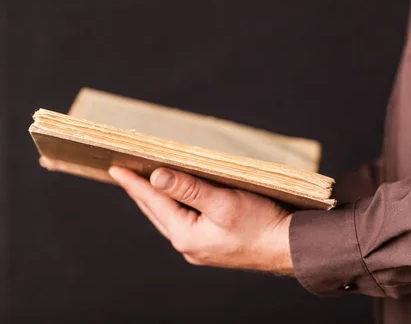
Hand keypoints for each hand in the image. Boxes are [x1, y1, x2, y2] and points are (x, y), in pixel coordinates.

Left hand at [108, 166, 293, 274]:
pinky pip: (185, 224)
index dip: (135, 183)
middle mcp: (189, 246)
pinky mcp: (213, 246)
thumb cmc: (261, 224)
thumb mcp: (223, 202)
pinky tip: (179, 202)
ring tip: (145, 186)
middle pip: (158, 213)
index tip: (115, 169)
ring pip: (171, 219)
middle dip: (141, 192)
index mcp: (187, 235)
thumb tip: (156, 177)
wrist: (288, 247)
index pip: (154, 203)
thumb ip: (189, 188)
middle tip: (124, 174)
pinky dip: (176, 208)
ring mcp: (201, 249)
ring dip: (157, 201)